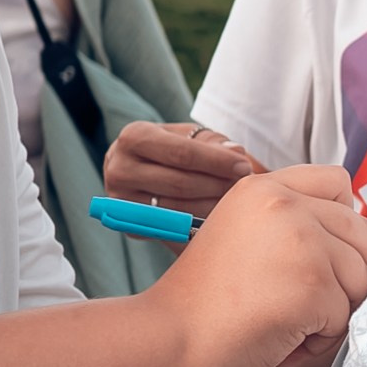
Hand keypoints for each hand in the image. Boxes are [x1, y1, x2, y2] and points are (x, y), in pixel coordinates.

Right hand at [105, 119, 262, 215]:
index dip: (216, 162)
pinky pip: (172, 231)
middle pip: (180, 184)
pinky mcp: (130, 227)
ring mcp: (121, 202)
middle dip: (219, 186)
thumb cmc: (171, 147)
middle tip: (246, 187)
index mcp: (133, 137)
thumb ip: (212, 142)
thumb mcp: (188, 135)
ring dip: (213, 209)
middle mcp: (119, 169)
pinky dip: (199, 226)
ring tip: (237, 203)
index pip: (181, 154)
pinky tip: (219, 219)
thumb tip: (237, 151)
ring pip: (177, 211)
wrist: (138, 168)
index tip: (244, 167)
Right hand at [149, 163, 366, 366]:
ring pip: (361, 277)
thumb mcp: (243, 236)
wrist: (170, 341)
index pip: (338, 183)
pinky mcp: (313, 283)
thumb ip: (291, 224)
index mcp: (263, 188)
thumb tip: (359, 241)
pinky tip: (281, 337)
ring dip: (333, 310)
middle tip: (300, 300)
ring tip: (285, 320)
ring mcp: (301, 241)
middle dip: (345, 275)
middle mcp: (284, 204)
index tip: (320, 254)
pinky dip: (320, 338)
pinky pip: (347, 316)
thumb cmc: (205, 303)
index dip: (342, 224)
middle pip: (361, 233)